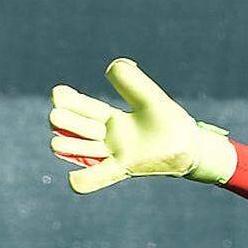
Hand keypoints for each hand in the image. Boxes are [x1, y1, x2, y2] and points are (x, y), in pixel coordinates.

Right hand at [49, 59, 236, 193]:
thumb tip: (112, 66)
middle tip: (57, 115)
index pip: (82, 106)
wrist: (190, 145)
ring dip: (68, 145)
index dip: (68, 100)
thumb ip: (133, 82)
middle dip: (66, 121)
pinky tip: (73, 180)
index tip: (58, 93)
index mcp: (112, 118)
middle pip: (76, 126)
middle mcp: (107, 136)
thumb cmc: (170, 121)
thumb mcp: (150, 98)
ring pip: (80, 149)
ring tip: (58, 142)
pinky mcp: (123, 169)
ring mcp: (113, 154)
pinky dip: (83, 180)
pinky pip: (96, 178)